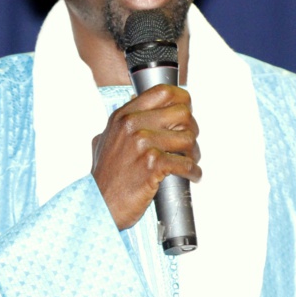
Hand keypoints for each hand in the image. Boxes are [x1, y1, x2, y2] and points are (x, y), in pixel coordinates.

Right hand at [91, 84, 200, 229]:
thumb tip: (136, 105)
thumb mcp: (105, 139)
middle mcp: (132, 125)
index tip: (187, 110)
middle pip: (181, 113)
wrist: (100, 204)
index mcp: (123, 115)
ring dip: (194, 152)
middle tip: (190, 143)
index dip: (182, 99)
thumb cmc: (105, 176)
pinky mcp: (152, 165)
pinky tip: (192, 176)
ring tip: (191, 161)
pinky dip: (194, 171)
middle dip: (192, 128)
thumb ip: (121, 122)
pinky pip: (186, 163)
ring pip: (187, 138)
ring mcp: (142, 144)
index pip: (162, 92)